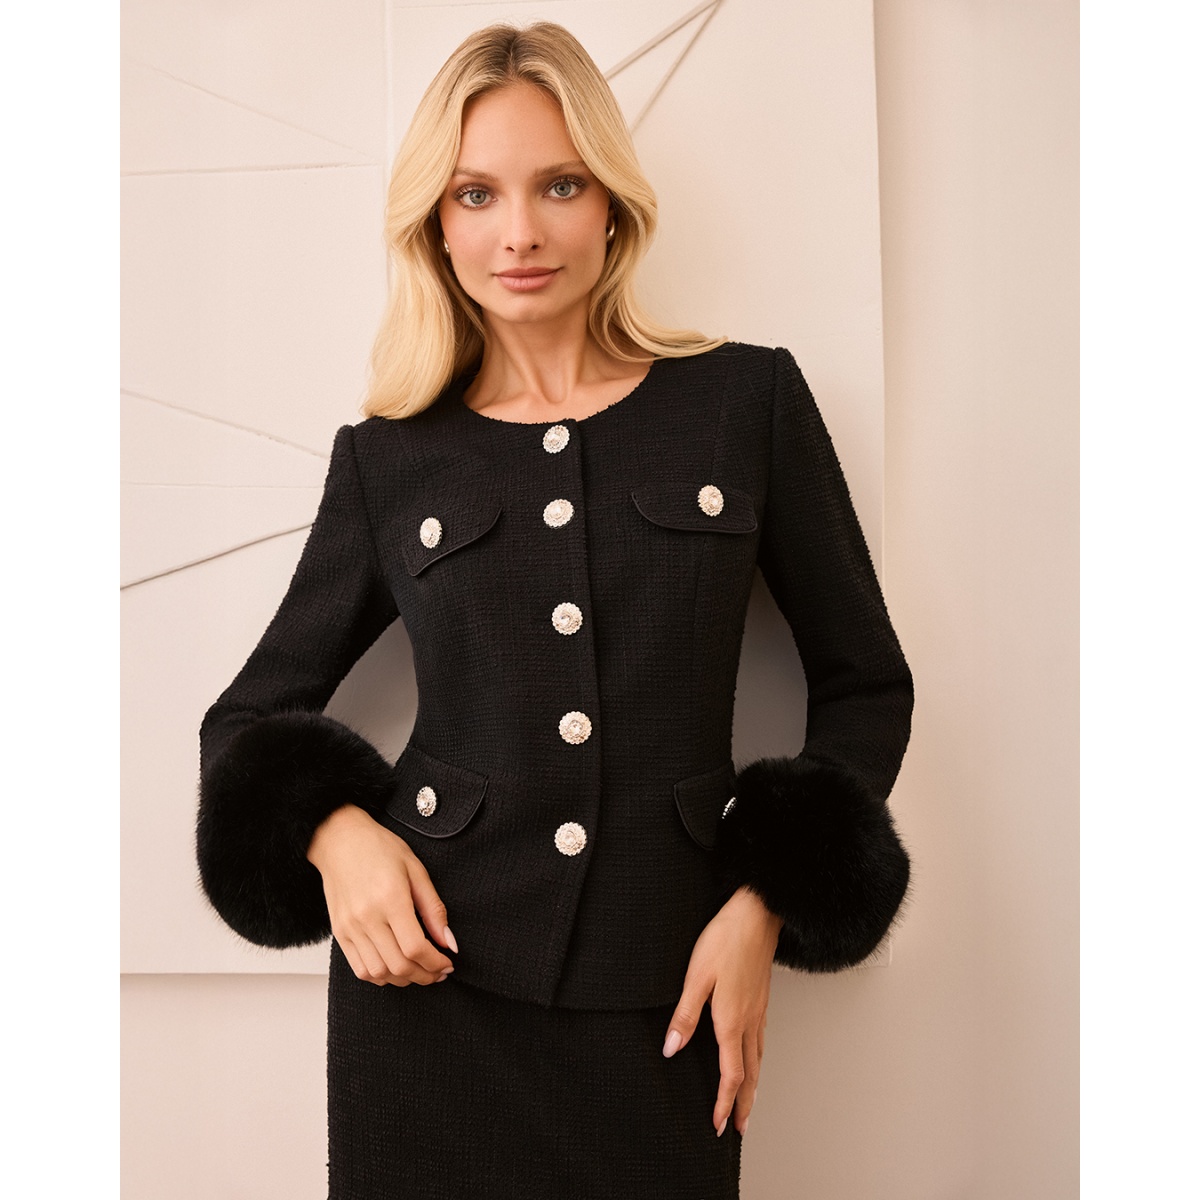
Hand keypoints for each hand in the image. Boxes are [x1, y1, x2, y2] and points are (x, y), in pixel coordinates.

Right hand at [306, 804, 457, 986]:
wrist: (339, 841)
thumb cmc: (379, 848)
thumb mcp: (416, 870)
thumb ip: (433, 909)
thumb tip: (448, 942)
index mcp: (390, 899)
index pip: (416, 947)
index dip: (436, 963)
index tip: (448, 963)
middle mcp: (367, 917)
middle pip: (399, 966)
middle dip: (425, 975)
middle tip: (439, 972)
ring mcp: (350, 928)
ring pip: (379, 973)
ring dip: (403, 980)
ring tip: (419, 971)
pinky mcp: (339, 933)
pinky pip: (359, 969)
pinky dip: (380, 977)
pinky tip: (395, 969)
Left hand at [663, 886, 782, 1136]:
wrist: (757, 915)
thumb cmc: (725, 940)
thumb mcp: (696, 976)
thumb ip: (684, 1015)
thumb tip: (672, 1049)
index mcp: (732, 1020)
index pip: (731, 1074)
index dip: (725, 1102)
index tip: (720, 1125)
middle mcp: (750, 1021)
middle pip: (750, 1074)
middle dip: (744, 1104)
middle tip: (739, 1128)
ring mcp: (759, 1010)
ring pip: (759, 1058)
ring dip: (753, 1086)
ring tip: (748, 1103)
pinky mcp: (762, 999)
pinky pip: (761, 1041)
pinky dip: (758, 1061)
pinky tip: (753, 1058)